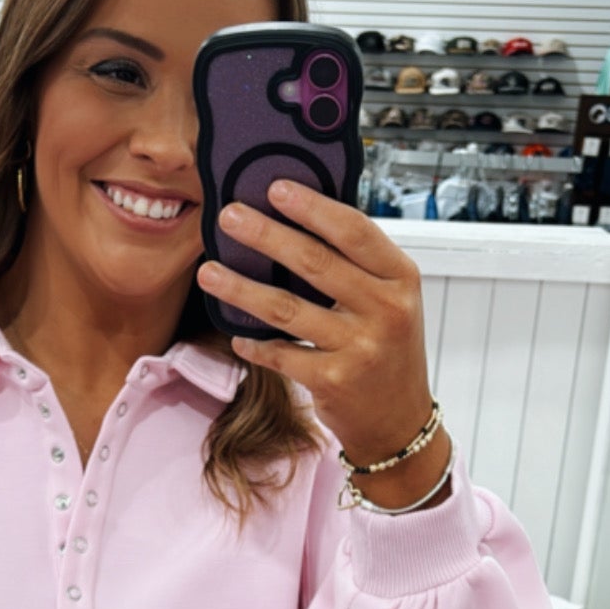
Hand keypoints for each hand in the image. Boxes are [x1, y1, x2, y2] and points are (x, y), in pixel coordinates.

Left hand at [195, 180, 448, 491]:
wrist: (398, 420)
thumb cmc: (388, 349)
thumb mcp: (389, 299)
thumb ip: (357, 265)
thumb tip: (298, 220)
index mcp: (400, 278)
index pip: (353, 231)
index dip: (312, 207)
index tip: (275, 188)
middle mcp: (385, 310)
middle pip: (315, 263)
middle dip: (265, 236)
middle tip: (229, 216)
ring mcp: (360, 347)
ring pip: (287, 309)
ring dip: (241, 289)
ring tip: (209, 272)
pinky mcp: (335, 381)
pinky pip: (282, 354)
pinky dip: (255, 344)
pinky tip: (236, 334)